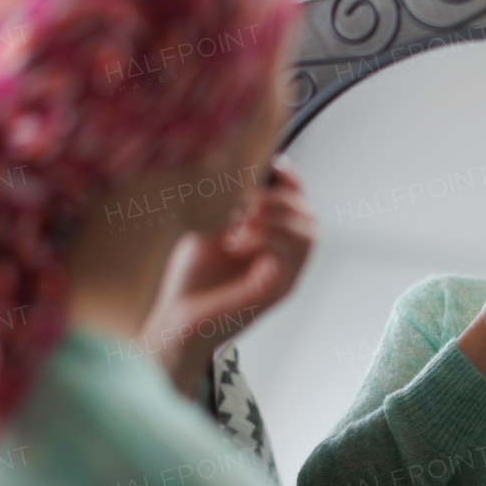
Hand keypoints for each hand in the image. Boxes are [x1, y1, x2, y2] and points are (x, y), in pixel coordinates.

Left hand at [139, 155, 314, 395]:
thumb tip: (242, 171)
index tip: (272, 164)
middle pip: (309, 214)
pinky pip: (290, 254)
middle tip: (246, 204)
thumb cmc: (189, 282)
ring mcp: (284, 276)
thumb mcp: (209, 229)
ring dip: (276, 217)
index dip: (292, 179)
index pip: (298, 202)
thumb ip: (231, 205)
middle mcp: (284, 259)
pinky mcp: (277, 291)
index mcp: (271, 241)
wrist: (176, 322)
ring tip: (242, 221)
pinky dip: (264, 238)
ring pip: (308, 232)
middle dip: (280, 198)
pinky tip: (236, 242)